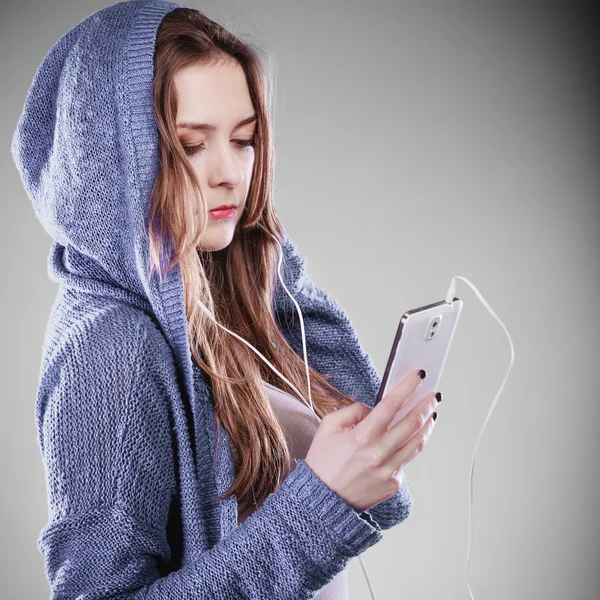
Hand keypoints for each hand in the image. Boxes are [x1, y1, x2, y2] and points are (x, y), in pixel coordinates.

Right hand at [305, 368, 438, 511]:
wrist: (323, 500)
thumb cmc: (323, 462)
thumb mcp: (328, 427)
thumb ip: (352, 411)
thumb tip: (373, 408)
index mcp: (361, 437)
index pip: (391, 405)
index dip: (406, 387)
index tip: (418, 376)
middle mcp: (378, 453)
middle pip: (412, 422)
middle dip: (425, 404)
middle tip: (434, 394)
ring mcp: (388, 470)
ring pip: (417, 442)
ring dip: (427, 424)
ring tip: (432, 413)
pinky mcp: (393, 483)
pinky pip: (406, 459)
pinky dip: (412, 445)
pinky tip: (414, 436)